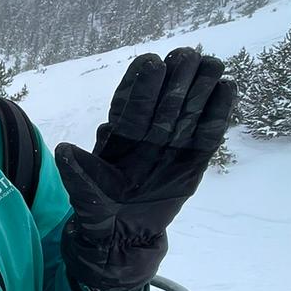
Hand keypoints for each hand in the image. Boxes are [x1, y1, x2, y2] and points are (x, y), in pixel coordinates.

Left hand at [55, 49, 234, 290]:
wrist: (123, 238)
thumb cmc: (99, 213)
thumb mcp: (85, 197)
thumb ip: (78, 175)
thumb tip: (63, 151)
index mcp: (119, 140)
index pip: (131, 107)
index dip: (140, 85)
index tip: (150, 61)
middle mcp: (146, 138)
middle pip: (163, 103)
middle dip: (175, 78)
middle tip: (188, 52)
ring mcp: (171, 149)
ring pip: (187, 114)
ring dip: (199, 89)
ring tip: (213, 62)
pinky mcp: (192, 163)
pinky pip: (207, 136)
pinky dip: (217, 114)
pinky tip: (228, 88)